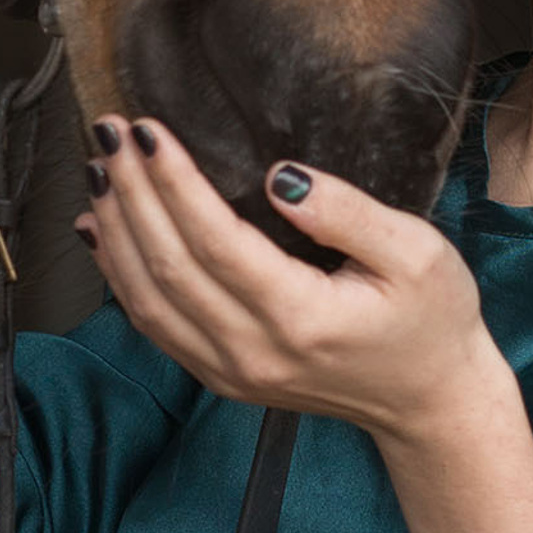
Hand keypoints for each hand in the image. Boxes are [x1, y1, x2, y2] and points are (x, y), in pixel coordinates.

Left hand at [79, 118, 505, 446]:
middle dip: (132, 192)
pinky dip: (117, 274)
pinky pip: (154, 325)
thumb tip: (283, 176)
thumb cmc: (433, 318)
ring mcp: (231, 373)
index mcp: (301, 319)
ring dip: (116, 230)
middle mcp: (254, 353)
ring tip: (99, 168)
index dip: (174, 183)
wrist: (430, 403)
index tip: (149, 129)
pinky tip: (102, 228)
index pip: (215, 242)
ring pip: (147, 300)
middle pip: (168, 266)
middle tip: (110, 130)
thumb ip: (349, 214)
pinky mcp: (222, 377)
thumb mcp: (417, 253)